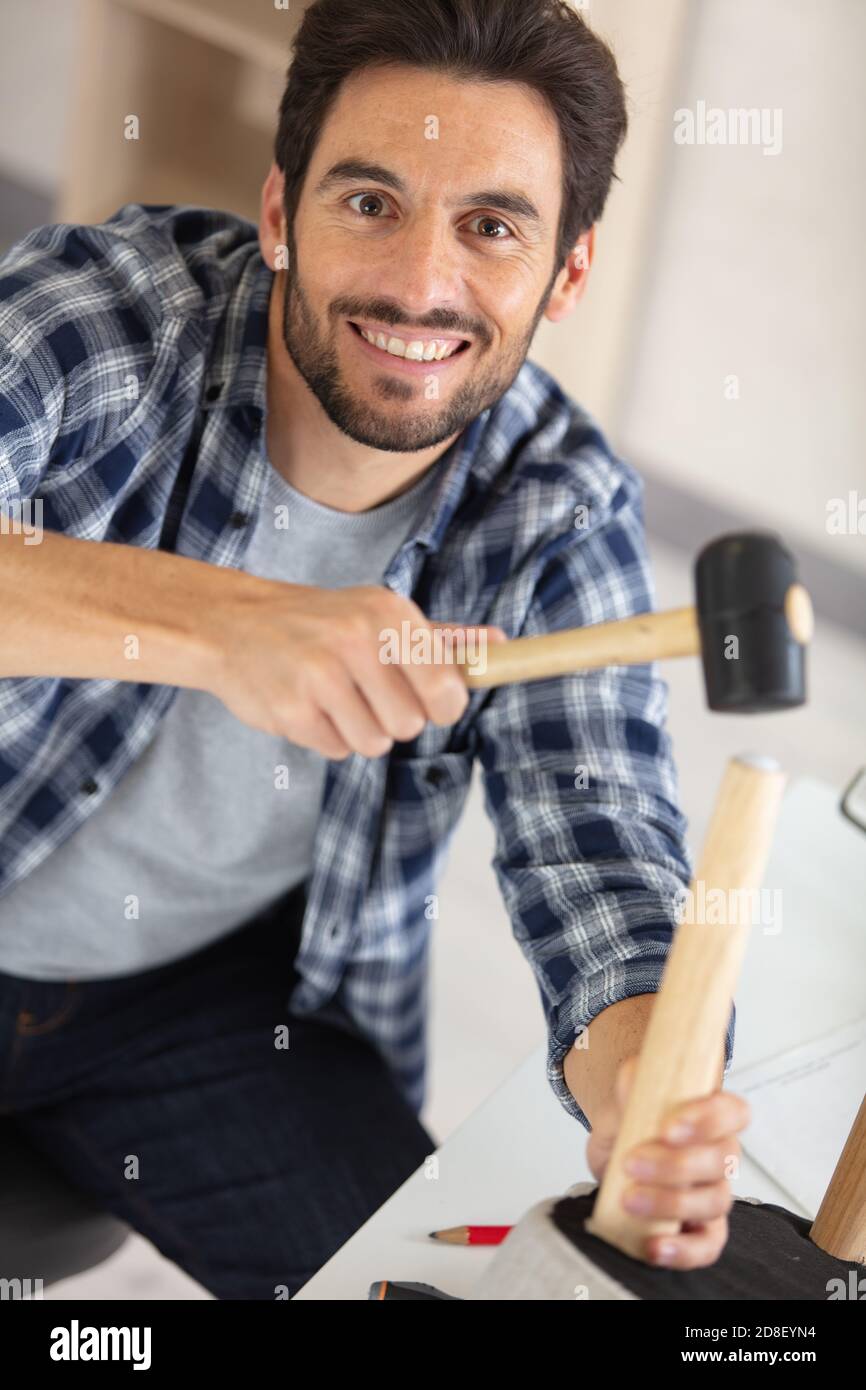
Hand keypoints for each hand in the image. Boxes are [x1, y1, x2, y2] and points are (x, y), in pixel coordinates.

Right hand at [207, 577, 504, 757]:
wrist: (233, 623)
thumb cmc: (320, 622)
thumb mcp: (379, 613)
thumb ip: (441, 638)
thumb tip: (499, 644)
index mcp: (388, 614)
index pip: (447, 689)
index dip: (442, 706)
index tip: (430, 703)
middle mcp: (356, 640)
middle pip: (410, 724)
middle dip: (393, 719)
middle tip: (367, 695)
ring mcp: (320, 676)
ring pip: (374, 743)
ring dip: (359, 732)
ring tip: (336, 699)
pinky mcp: (291, 710)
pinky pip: (336, 750)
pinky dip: (326, 737)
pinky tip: (309, 706)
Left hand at [586, 1055, 750, 1269]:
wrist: (615, 1149)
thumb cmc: (633, 1117)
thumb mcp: (628, 1092)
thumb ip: (633, 1080)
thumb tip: (634, 1080)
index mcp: (712, 1114)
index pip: (733, 1113)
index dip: (708, 1120)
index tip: (670, 1127)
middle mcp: (720, 1154)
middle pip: (721, 1162)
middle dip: (676, 1166)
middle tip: (632, 1163)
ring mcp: (712, 1193)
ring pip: (714, 1203)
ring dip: (671, 1203)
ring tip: (629, 1199)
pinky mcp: (700, 1229)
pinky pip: (706, 1246)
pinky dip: (684, 1251)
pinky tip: (654, 1247)